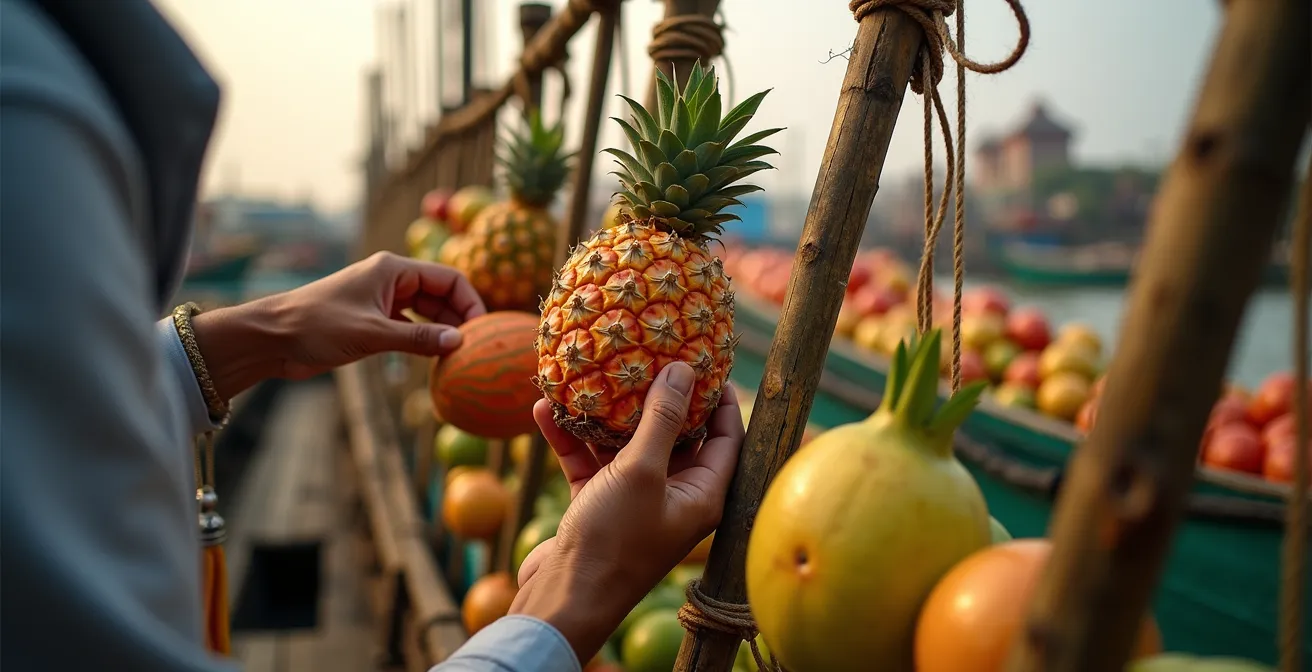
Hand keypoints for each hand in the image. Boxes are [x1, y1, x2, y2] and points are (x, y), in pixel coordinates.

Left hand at [192, 252, 485, 398]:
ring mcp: (381, 302)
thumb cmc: (317, 326)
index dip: (470, 302)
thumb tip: (460, 342)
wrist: (272, 339)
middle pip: (440, 296)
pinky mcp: (372, 322)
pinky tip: (437, 361)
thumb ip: (418, 338)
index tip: (483, 331)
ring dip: (443, 332)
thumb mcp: (372, 333)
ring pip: (426, 313)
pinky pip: (410, 328)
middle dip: (460, 319)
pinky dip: (424, 341)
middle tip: (478, 349)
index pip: (448, 278)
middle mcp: (391, 281)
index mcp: (393, 269)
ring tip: (462, 357)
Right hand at [509, 362, 744, 663]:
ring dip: (603, 416)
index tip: (707, 362)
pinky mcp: (598, 506)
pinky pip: (589, 463)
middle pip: (673, 436)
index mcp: (702, 495)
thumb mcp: (640, 471)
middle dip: (656, 397)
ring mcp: (634, 502)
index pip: (726, 438)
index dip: (720, 400)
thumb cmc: (614, 540)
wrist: (563, 599)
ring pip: (625, 446)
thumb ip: (662, 419)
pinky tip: (544, 410)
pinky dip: (571, 439)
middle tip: (647, 355)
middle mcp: (673, 497)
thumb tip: (684, 370)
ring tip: (589, 375)